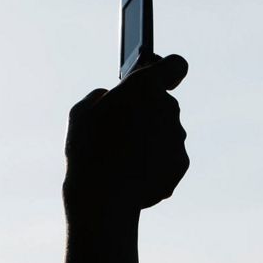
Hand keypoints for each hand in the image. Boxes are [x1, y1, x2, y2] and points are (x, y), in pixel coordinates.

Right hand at [63, 54, 189, 211]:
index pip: (175, 65)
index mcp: (145, 86)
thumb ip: (99, 97)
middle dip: (148, 112)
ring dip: (150, 140)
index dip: (167, 70)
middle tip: (123, 128)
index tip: (158, 77)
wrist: (104, 197)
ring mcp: (178, 137)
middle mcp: (168, 108)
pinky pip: (169, 157)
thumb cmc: (88, 150)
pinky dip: (155, 163)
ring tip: (123, 158)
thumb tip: (107, 96)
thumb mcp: (81, 114)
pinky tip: (132, 174)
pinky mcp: (181, 163)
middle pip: (164, 103)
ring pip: (166, 132)